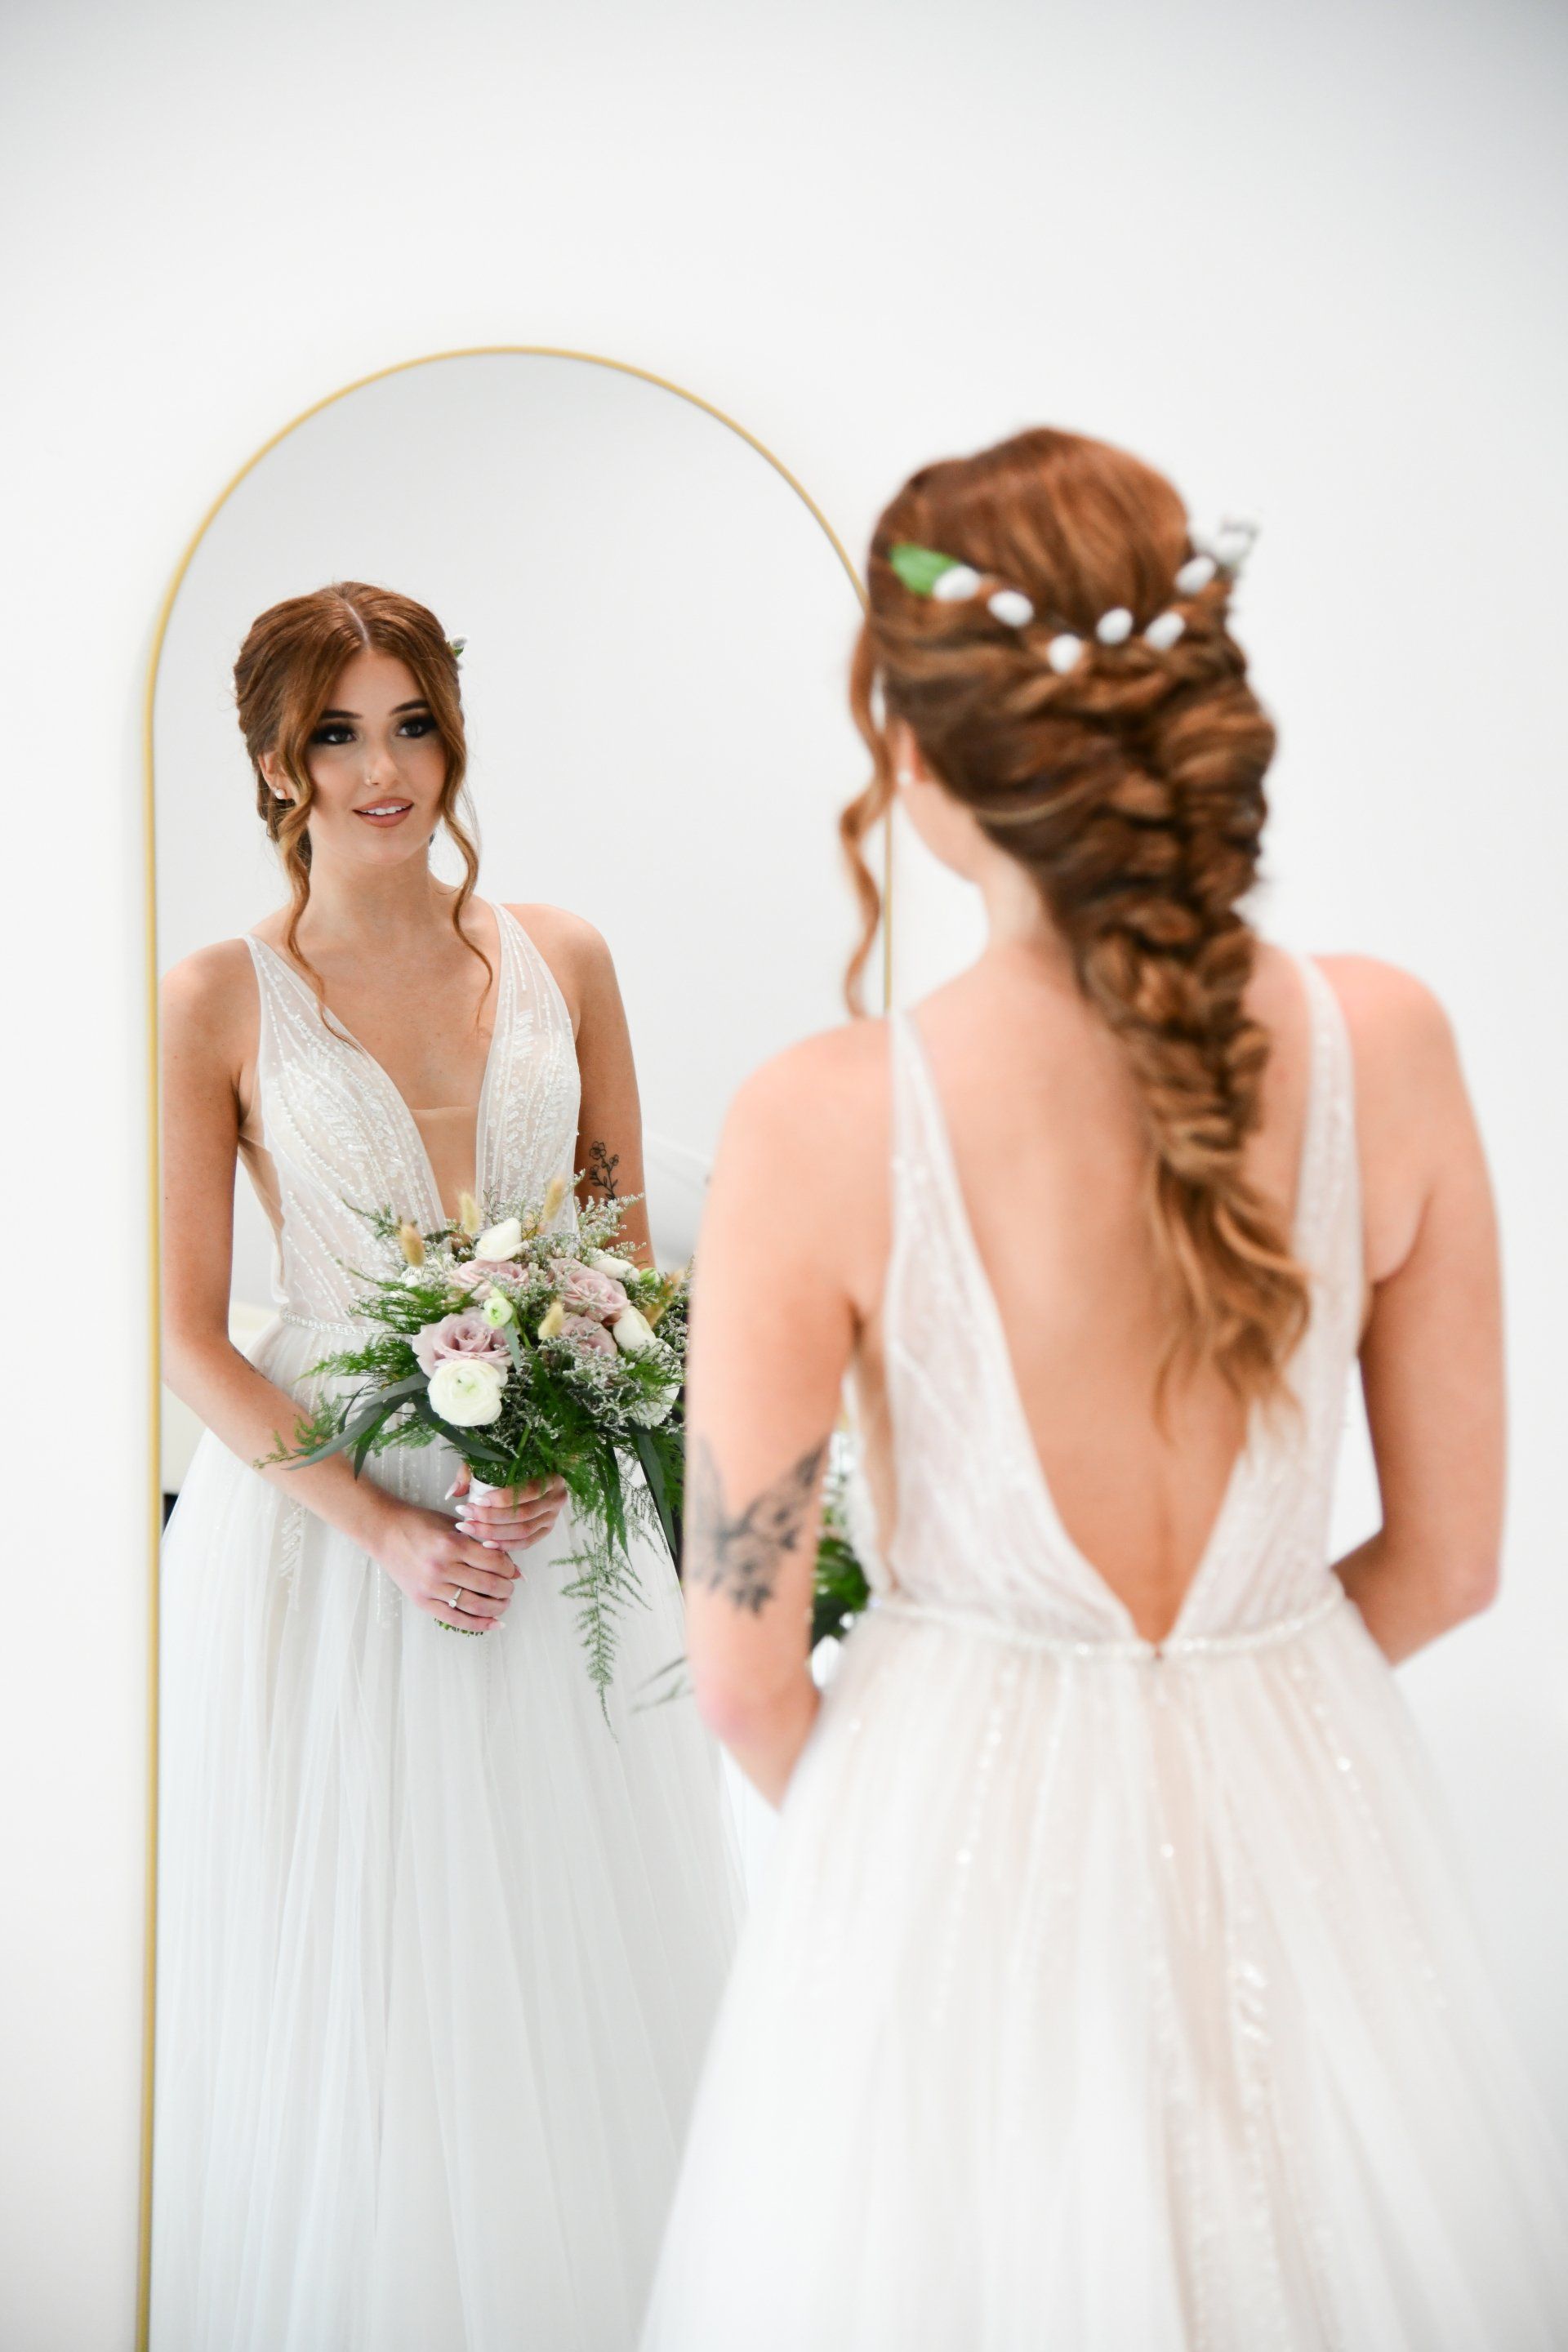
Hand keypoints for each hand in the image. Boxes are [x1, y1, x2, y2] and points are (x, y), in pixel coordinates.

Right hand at [368, 1497, 521, 1632]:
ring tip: (503, 1604)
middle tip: (510, 1588)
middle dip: (506, 1589)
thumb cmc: (421, 1524)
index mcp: (452, 1544)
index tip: (512, 1571)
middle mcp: (441, 1567)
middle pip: (488, 1585)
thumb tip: (514, 1569)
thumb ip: (482, 1545)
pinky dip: (477, 1624)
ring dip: (496, 1608)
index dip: (510, 1569)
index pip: (494, 1562)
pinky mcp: (422, 1601)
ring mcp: (431, 1587)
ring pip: (475, 1605)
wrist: (385, 1533)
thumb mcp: (454, 1526)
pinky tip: (492, 1623)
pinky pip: (454, 1618)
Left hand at [452, 1466, 568, 1552]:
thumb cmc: (514, 1466)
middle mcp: (556, 1499)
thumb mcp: (494, 1461)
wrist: (537, 1474)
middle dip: (491, 1518)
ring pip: (523, 1531)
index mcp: (552, 1477)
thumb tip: (454, 1492)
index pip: (529, 1490)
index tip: (478, 1500)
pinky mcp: (545, 1531)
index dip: (503, 1498)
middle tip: (467, 1516)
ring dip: (494, 1533)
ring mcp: (552, 1518)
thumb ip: (472, 1472)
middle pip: (524, 1514)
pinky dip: (506, 1545)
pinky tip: (486, 1543)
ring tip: (470, 1528)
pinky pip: (526, 1543)